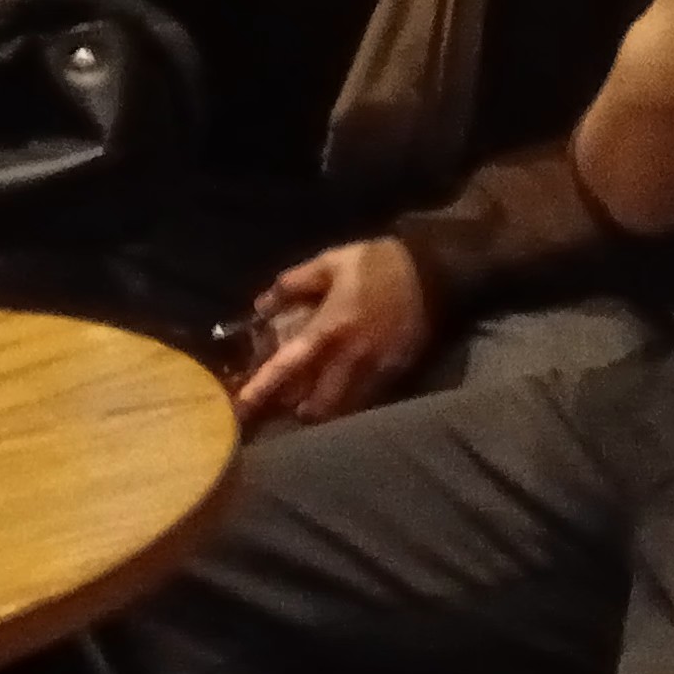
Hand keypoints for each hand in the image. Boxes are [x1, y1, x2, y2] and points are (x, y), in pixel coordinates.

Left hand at [234, 236, 434, 423]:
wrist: (433, 273)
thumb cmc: (376, 265)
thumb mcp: (330, 262)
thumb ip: (292, 283)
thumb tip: (260, 306)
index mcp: (328, 328)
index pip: (287, 366)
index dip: (261, 389)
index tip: (240, 409)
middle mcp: (348, 358)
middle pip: (313, 405)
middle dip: (292, 410)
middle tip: (277, 405)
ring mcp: (373, 372)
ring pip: (339, 411)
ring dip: (319, 412)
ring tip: (305, 405)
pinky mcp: (393, 376)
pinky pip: (362, 402)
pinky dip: (345, 404)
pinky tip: (338, 394)